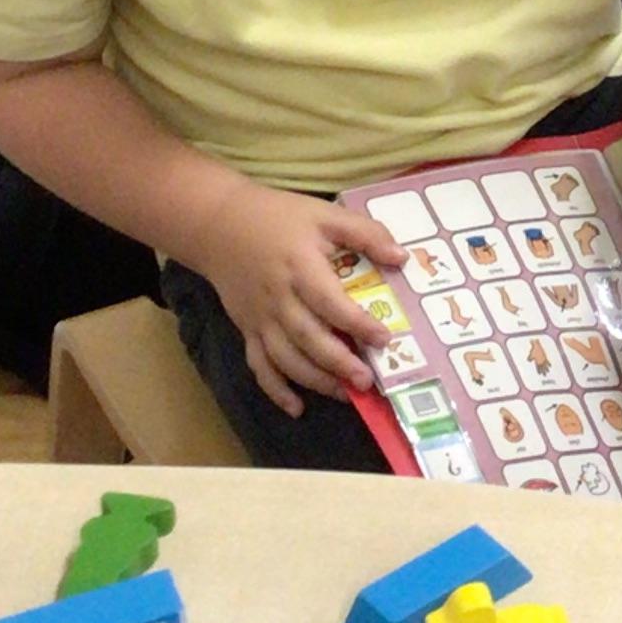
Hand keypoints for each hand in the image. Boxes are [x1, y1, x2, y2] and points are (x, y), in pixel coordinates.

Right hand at [189, 185, 405, 415]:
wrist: (219, 224)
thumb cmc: (279, 217)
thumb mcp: (324, 214)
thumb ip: (364, 233)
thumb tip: (402, 258)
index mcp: (300, 267)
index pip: (329, 302)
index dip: (357, 323)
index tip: (384, 338)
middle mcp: (278, 299)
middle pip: (307, 338)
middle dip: (338, 364)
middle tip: (367, 380)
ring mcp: (260, 318)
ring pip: (286, 359)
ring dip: (315, 381)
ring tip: (346, 394)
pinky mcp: (247, 329)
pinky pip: (258, 365)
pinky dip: (275, 389)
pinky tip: (296, 407)